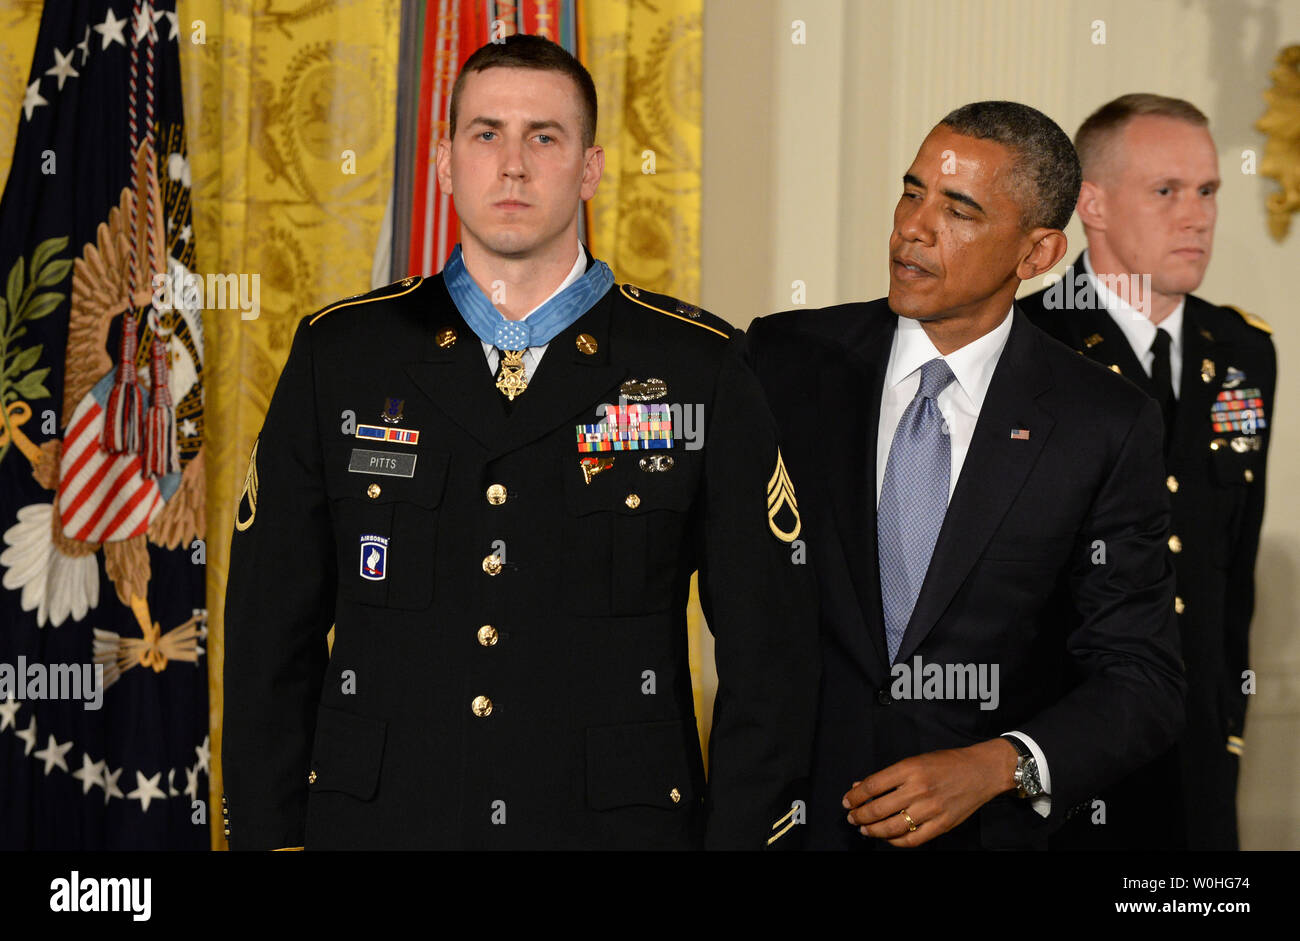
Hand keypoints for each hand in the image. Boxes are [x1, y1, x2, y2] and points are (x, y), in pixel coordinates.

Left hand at [842, 738, 1018, 846]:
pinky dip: (896, 842)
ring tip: (864, 829)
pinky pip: (912, 840)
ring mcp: (931, 809)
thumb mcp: (915, 760)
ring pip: (892, 827)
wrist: (981, 771)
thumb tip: (860, 786)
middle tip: (852, 817)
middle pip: (878, 809)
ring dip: (873, 830)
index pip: (872, 786)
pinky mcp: (942, 824)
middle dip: (860, 816)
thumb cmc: (947, 763)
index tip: (848, 801)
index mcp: (909, 769)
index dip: (855, 796)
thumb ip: (888, 775)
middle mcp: (919, 789)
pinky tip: (888, 837)